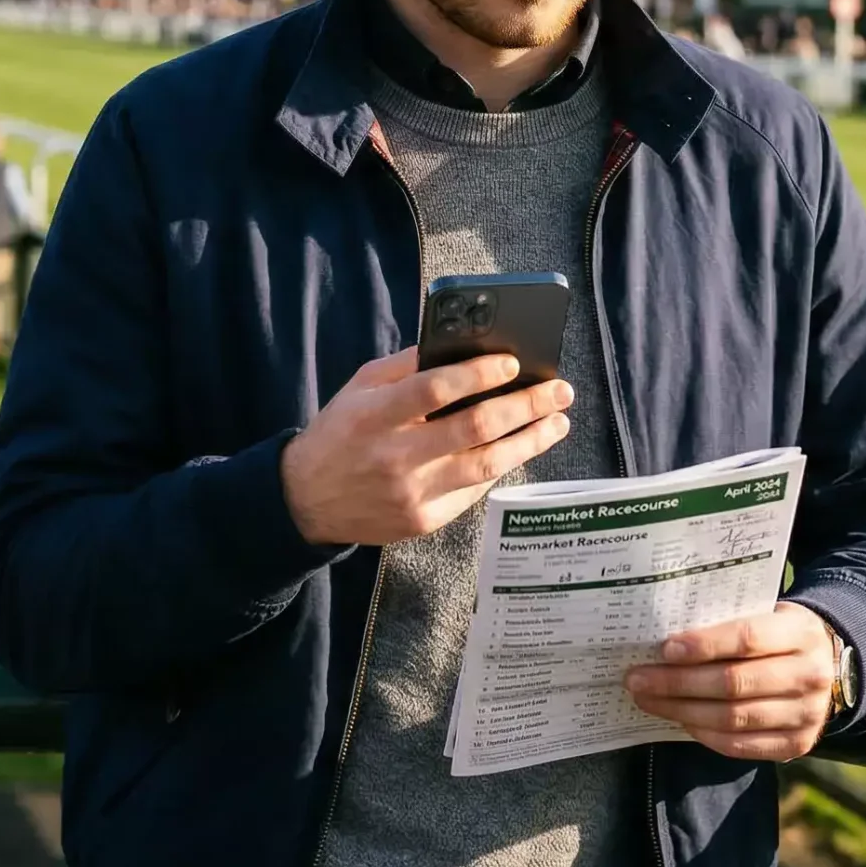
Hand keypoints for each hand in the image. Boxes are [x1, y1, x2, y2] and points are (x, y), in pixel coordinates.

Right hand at [279, 346, 573, 546]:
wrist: (307, 500)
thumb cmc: (341, 432)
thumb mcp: (360, 387)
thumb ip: (408, 366)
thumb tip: (465, 346)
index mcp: (375, 414)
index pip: (434, 389)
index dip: (477, 374)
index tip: (513, 363)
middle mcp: (395, 456)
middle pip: (473, 428)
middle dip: (525, 406)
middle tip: (559, 390)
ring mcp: (412, 493)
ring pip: (486, 465)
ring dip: (530, 441)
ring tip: (557, 422)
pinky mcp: (423, 520)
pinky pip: (473, 489)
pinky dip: (501, 465)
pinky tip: (522, 447)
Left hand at [623, 603, 837, 760]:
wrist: (831, 667)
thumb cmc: (781, 635)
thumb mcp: (769, 614)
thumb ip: (729, 622)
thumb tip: (667, 641)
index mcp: (801, 633)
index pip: (747, 639)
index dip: (703, 645)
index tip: (664, 649)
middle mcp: (810, 676)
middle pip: (733, 683)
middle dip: (677, 682)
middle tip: (638, 679)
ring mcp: (807, 715)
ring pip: (731, 718)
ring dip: (681, 711)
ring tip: (648, 700)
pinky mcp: (797, 745)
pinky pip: (740, 745)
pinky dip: (704, 734)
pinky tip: (680, 720)